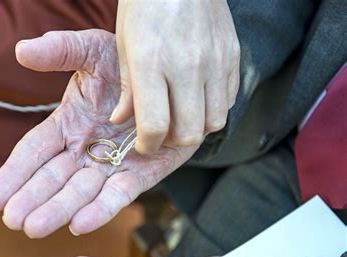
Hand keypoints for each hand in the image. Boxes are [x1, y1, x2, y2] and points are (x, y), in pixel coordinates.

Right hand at [0, 30, 199, 237]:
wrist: (172, 77)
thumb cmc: (127, 63)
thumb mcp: (93, 50)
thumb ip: (61, 51)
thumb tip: (21, 50)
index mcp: (67, 124)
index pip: (35, 150)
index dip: (16, 172)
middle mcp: (85, 150)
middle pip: (54, 178)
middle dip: (33, 199)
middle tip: (12, 219)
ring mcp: (111, 165)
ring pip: (81, 192)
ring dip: (59, 210)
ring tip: (34, 228)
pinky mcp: (141, 175)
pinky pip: (119, 194)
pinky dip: (101, 209)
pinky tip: (79, 224)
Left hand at [113, 0, 239, 153]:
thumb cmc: (143, 8)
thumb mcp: (124, 46)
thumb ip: (127, 89)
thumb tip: (122, 120)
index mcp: (152, 63)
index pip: (155, 125)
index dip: (147, 145)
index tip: (143, 144)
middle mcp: (187, 65)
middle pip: (189, 131)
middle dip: (172, 142)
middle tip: (161, 133)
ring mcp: (215, 61)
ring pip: (214, 122)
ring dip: (196, 127)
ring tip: (180, 115)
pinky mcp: (232, 56)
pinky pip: (228, 100)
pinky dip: (212, 108)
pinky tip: (197, 96)